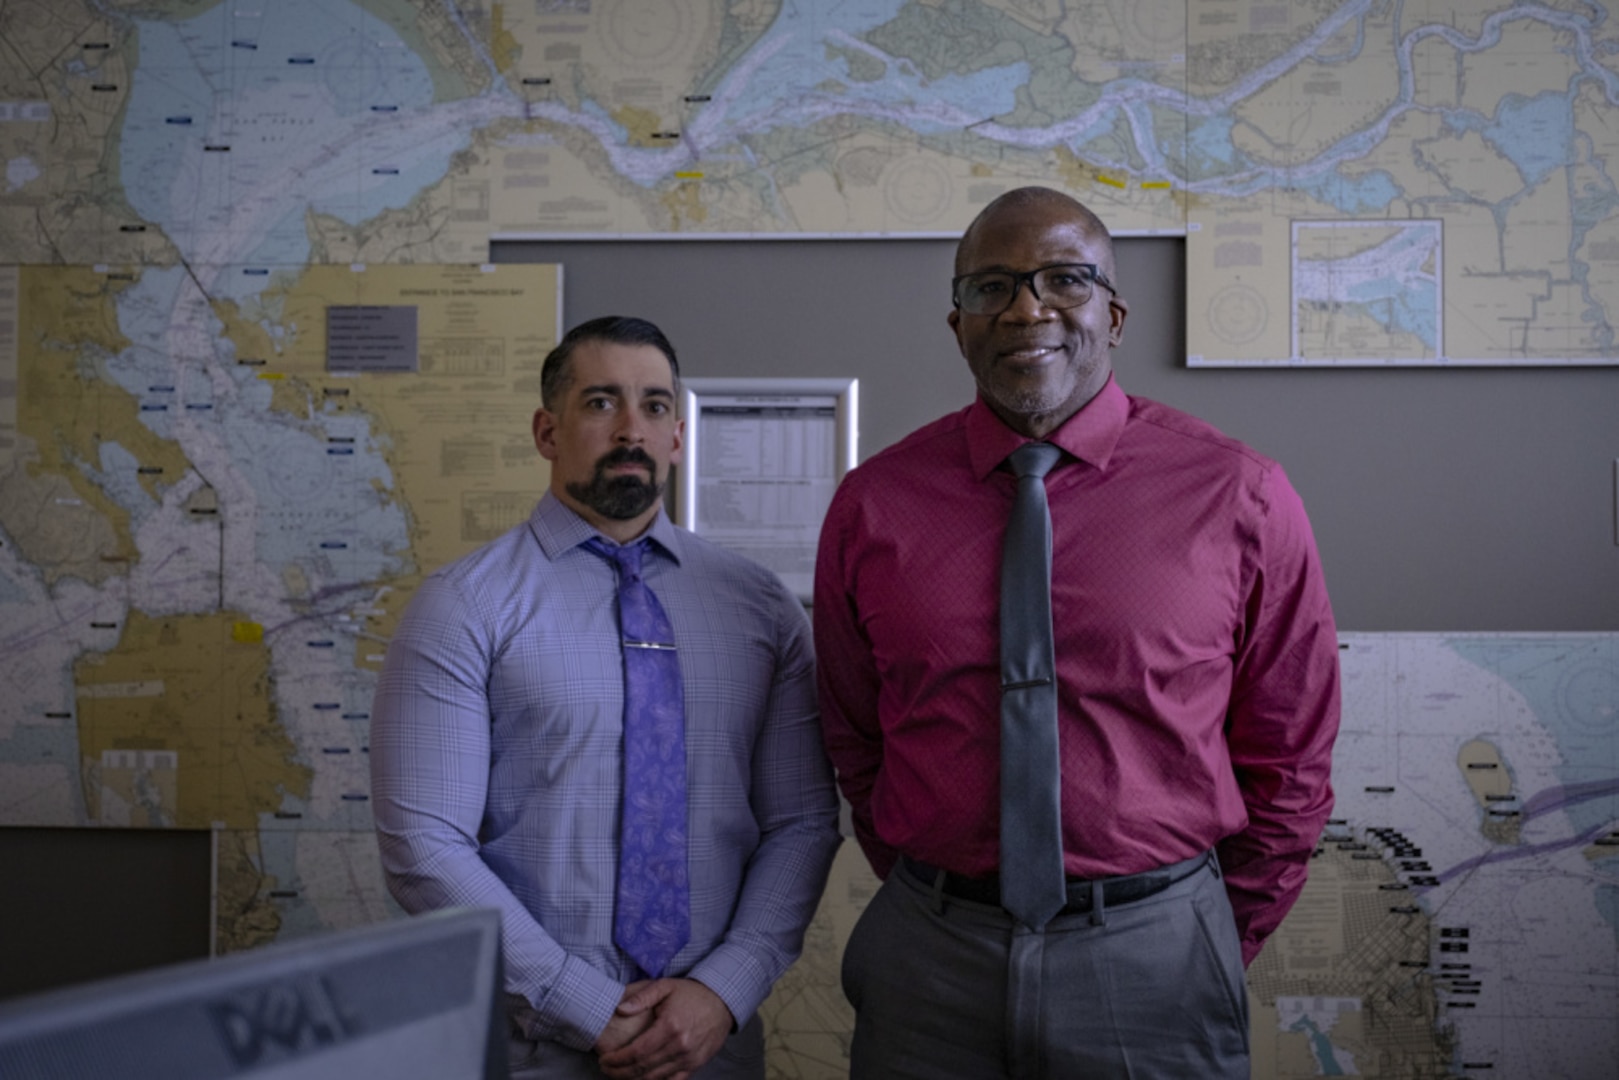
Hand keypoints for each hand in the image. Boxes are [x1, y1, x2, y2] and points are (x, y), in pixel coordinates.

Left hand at [595, 978, 733, 1079]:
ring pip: (655, 1079)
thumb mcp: (665, 986)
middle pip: (643, 1068)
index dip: (617, 1059)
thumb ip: (641, 997)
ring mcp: (689, 1059)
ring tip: (619, 1075)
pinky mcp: (695, 1065)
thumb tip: (620, 1009)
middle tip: (606, 1069)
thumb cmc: (691, 994)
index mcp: (670, 1026)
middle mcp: (680, 1046)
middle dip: (619, 1072)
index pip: (637, 1052)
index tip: (603, 1059)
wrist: (722, 1002)